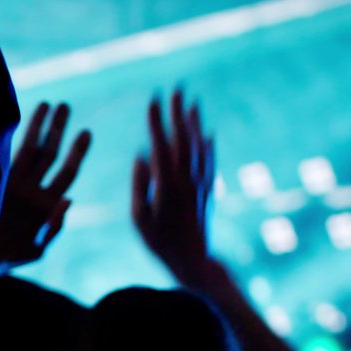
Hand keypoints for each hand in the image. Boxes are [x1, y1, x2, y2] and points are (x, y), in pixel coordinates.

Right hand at [0, 102, 91, 268]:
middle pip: (49, 154)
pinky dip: (8, 138)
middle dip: (57, 130)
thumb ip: (53, 227)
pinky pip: (5, 155)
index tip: (86, 132)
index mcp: (44, 204)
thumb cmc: (5, 259)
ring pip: (29, 149)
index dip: (76, 152)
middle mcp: (29, 189)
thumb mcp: (35, 249)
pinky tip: (11, 120)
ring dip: (38, 127)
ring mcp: (11, 183)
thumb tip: (69, 200)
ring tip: (48, 104)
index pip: (65, 172)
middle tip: (65, 106)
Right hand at [130, 88, 217, 284]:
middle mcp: (187, 180)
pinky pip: (210, 161)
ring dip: (196, 123)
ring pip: (200, 146)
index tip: (152, 100)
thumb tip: (141, 156)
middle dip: (178, 113)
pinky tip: (208, 133)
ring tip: (192, 102)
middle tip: (175, 89)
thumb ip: (140, 185)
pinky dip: (209, 144)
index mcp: (167, 186)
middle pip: (184, 139)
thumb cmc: (159, 242)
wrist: (193, 260)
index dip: (157, 122)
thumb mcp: (139, 218)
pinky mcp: (208, 190)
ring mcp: (201, 184)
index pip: (161, 145)